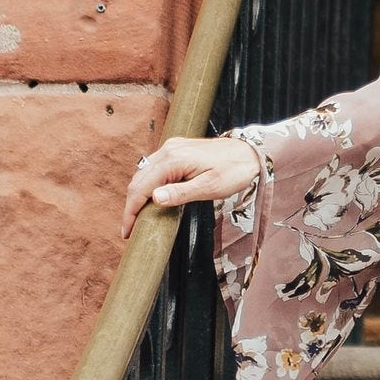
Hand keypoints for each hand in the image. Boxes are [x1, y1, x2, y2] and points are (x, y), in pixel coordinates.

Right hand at [122, 134, 260, 238]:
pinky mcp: (177, 149)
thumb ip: (181, 193)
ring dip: (137, 195)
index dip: (131, 211)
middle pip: (138, 180)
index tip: (127, 232)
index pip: (141, 188)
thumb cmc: (235, 171)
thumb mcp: (210, 187)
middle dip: (131, 205)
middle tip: (130, 229)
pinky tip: (151, 198)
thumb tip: (154, 199)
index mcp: (173, 159)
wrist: (251, 153)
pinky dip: (147, 184)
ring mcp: (171, 148)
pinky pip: (154, 168)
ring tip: (138, 217)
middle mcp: (168, 150)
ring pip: (144, 173)